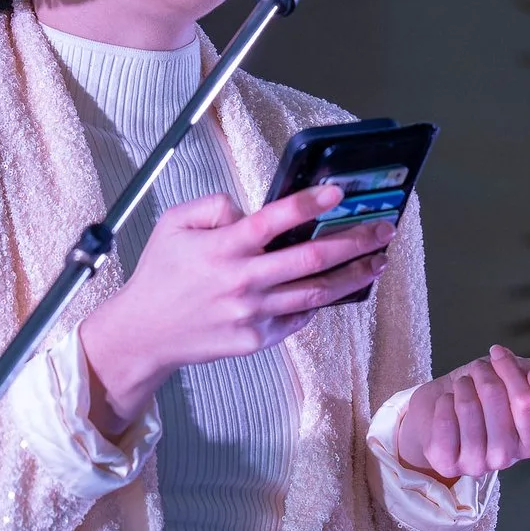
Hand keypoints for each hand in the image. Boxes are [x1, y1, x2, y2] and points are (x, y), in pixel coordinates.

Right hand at [77, 186, 393, 434]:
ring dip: (353, 275)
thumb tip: (252, 209)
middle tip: (384, 230)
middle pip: (312, 258)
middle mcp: (242, 280)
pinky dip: (320, 303)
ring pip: (316, 292)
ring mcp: (253, 313)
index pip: (274, 219)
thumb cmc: (161, 275)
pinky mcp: (257, 338)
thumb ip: (213, 206)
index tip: (339, 192)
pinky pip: (298, 317)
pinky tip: (337, 289)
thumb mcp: (173, 224)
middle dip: (355, 241)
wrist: (145, 333)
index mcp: (223, 247)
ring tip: (377, 262)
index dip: (310, 203)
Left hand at [394, 345, 529, 481]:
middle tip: (477, 369)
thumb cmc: (481, 394)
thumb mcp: (515, 378)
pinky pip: (444, 422)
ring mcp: (476, 465)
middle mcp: (507, 459)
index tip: (497, 353)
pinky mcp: (447, 464)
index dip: (511, 370)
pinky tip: (446, 404)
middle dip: (484, 375)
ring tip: (462, 386)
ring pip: (468, 408)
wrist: (439, 410)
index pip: (527, 401)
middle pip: (497, 400)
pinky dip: (443, 402)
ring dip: (463, 386)